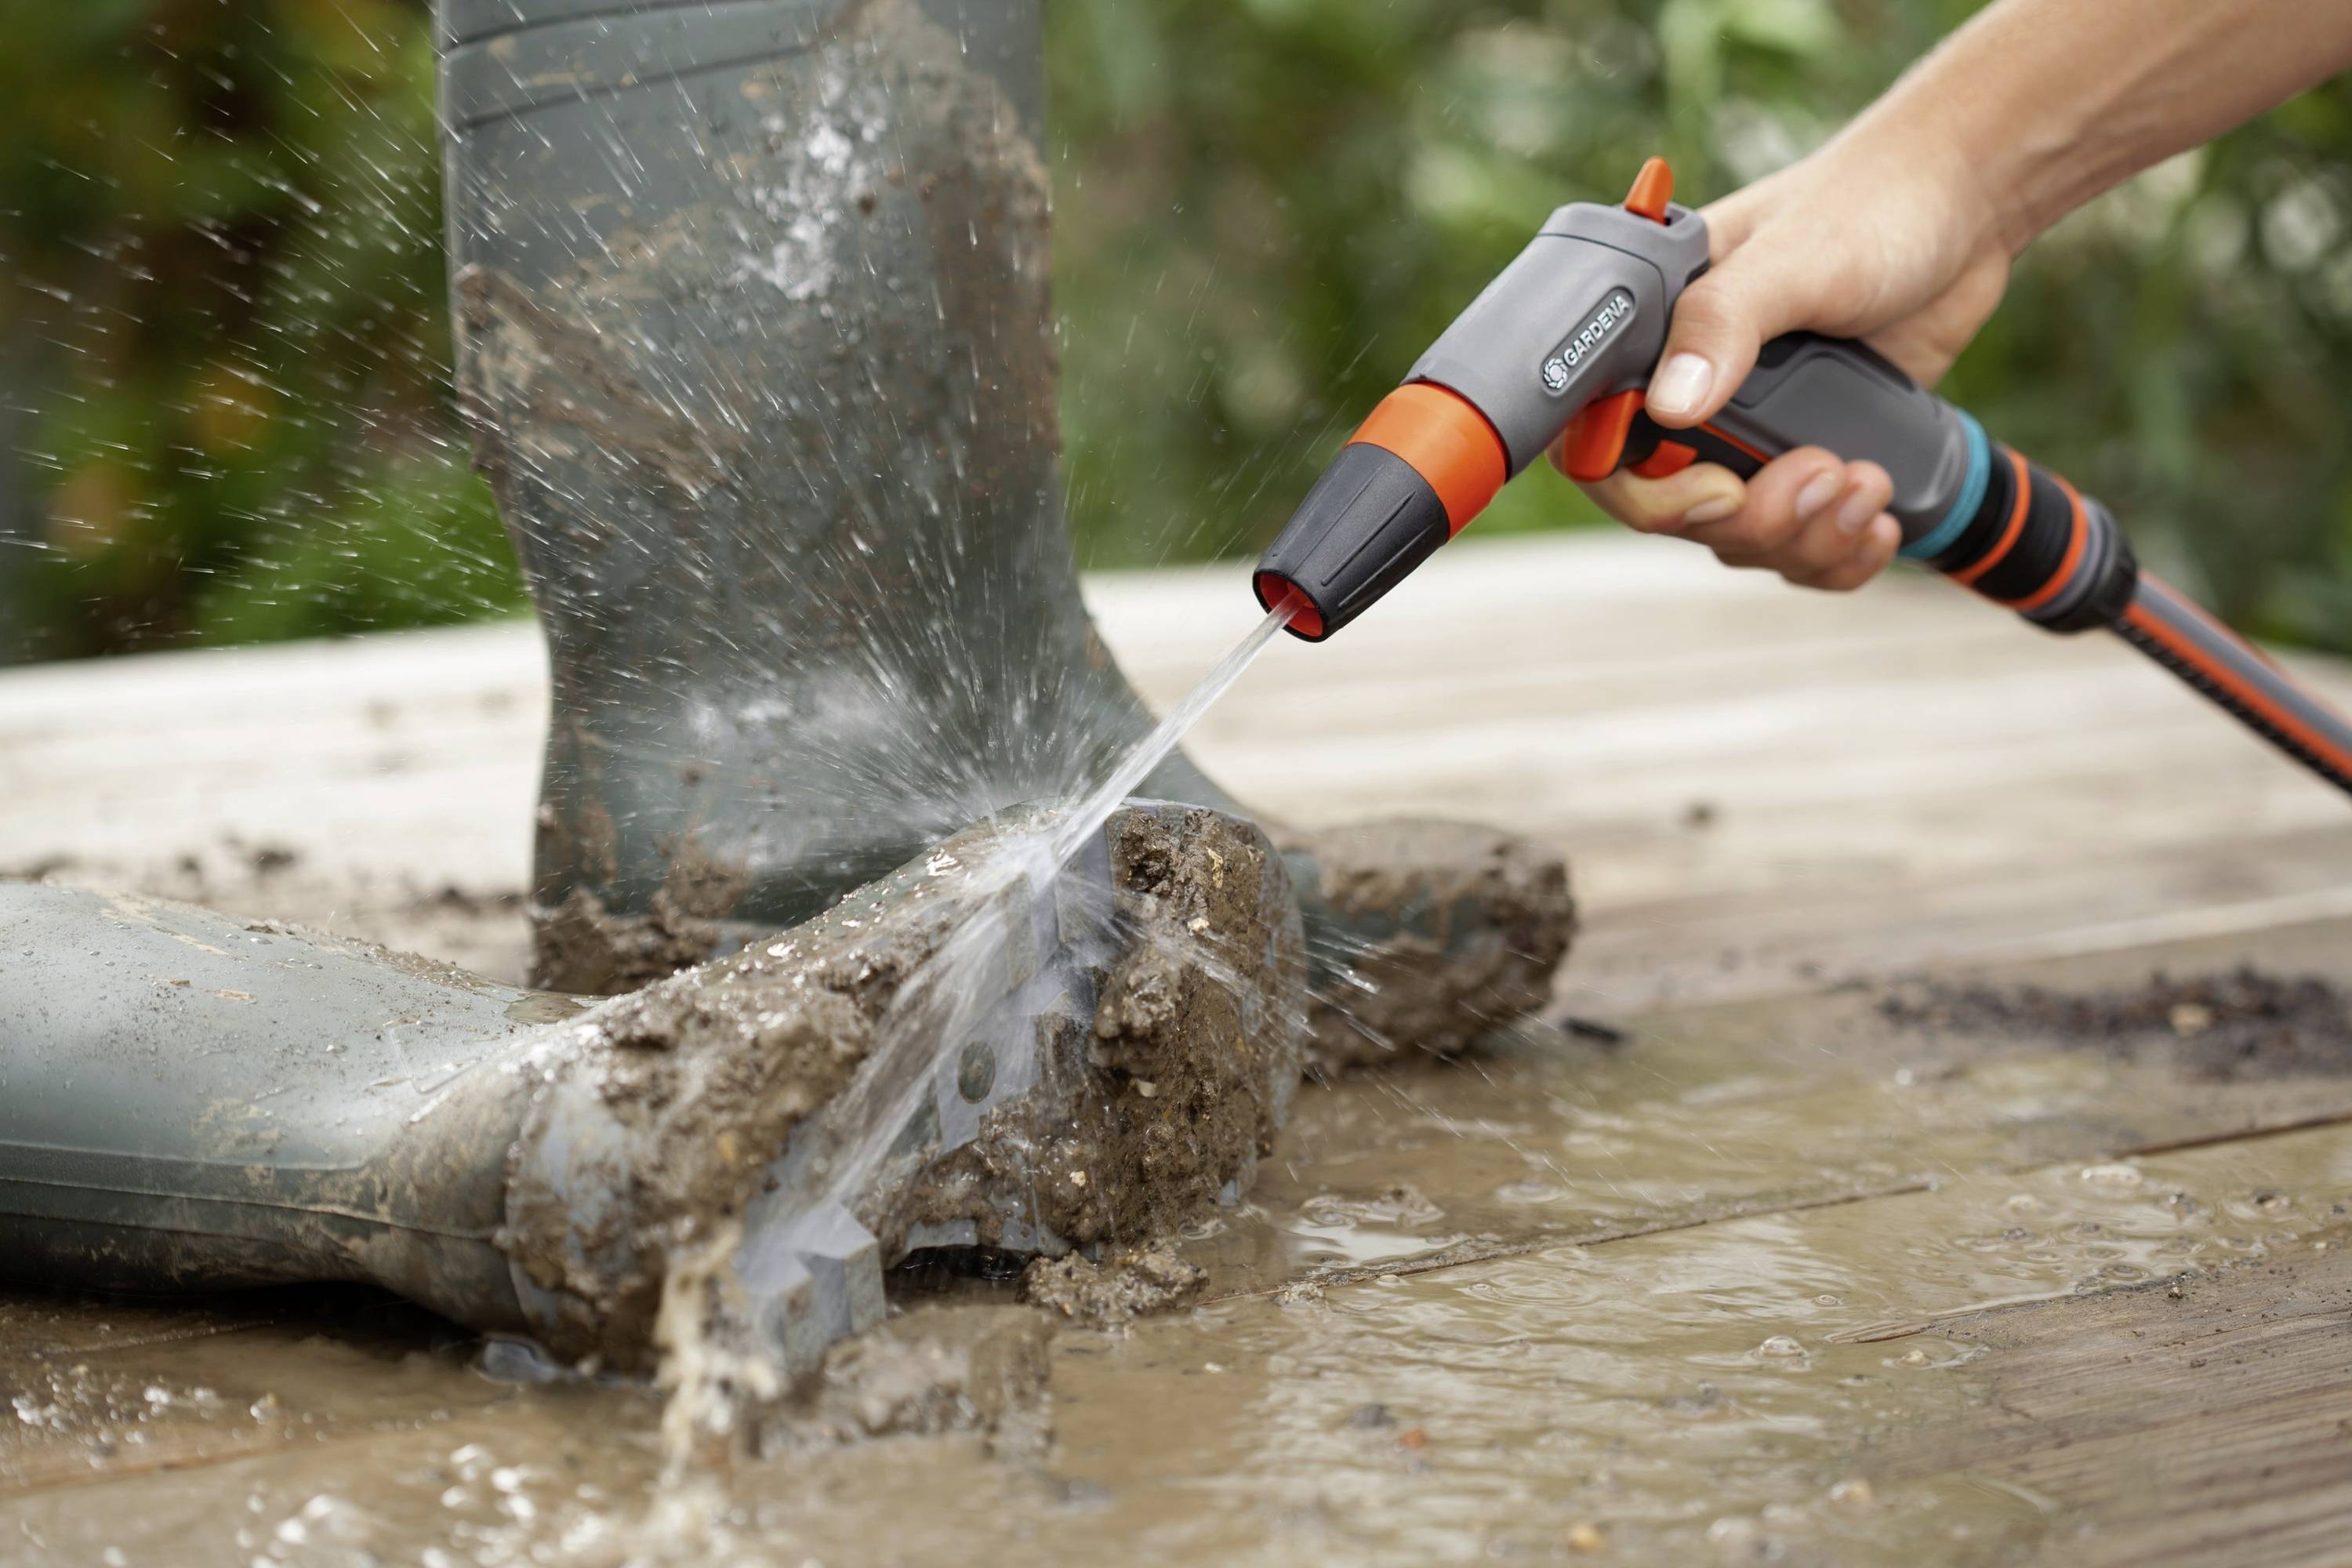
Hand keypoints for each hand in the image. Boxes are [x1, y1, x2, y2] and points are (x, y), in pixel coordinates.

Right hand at [1569, 125, 2011, 590]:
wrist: (1965, 206)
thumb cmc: (1870, 202)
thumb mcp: (1795, 255)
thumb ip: (1725, 321)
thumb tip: (1673, 405)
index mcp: (1657, 338)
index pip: (1598, 446)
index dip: (1646, 495)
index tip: (1723, 488)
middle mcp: (1692, 394)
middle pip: (1680, 515)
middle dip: (1758, 519)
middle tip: (1825, 471)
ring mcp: (1753, 433)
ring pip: (1743, 540)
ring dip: (1808, 538)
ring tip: (1869, 482)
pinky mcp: (1811, 454)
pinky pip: (1800, 545)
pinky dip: (1839, 555)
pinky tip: (1879, 523)